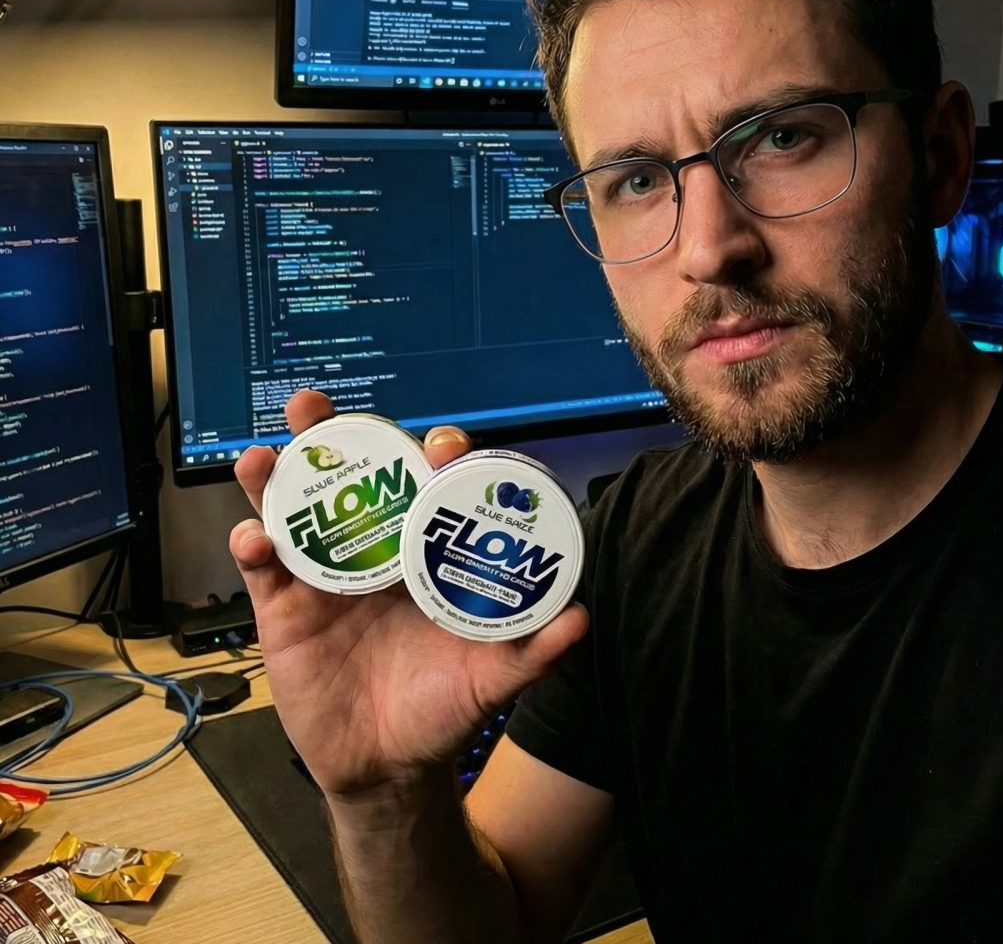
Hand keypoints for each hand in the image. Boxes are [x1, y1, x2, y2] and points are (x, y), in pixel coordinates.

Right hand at [229, 391, 588, 799]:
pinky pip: (265, 568)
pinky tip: (255, 538)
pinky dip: (253, 545)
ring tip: (268, 455)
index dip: (434, 457)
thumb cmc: (443, 708)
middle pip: (354, 478)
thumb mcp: (490, 678)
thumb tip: (580, 616)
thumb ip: (531, 650)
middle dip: (336, 436)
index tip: (441, 448)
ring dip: (276, 476)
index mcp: (426, 552)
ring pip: (296, 510)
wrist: (387, 766)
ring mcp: (326, 575)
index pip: (429, 486)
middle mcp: (375, 550)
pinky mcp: (285, 608)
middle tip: (317, 407)